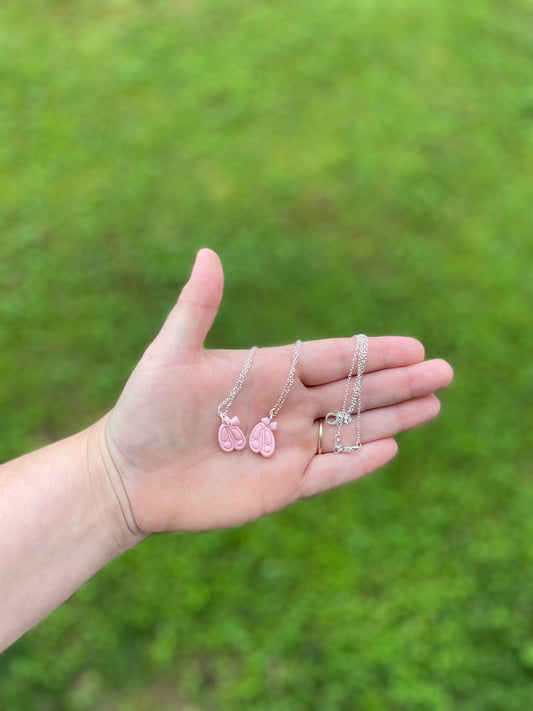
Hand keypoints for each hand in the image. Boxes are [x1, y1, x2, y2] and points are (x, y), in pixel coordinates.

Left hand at [99, 249, 452, 536]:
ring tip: (434, 405)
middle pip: (355, 392)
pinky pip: (330, 473)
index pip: (334, 359)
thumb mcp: (169, 355)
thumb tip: (208, 252)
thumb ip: (196, 307)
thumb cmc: (144, 411)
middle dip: (400, 383)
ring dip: (393, 418)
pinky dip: (360, 462)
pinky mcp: (282, 486)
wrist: (128, 475)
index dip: (373, 353)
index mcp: (270, 373)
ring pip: (352, 430)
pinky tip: (390, 448)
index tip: (415, 346)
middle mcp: (287, 408)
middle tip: (445, 371)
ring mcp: (288, 447)